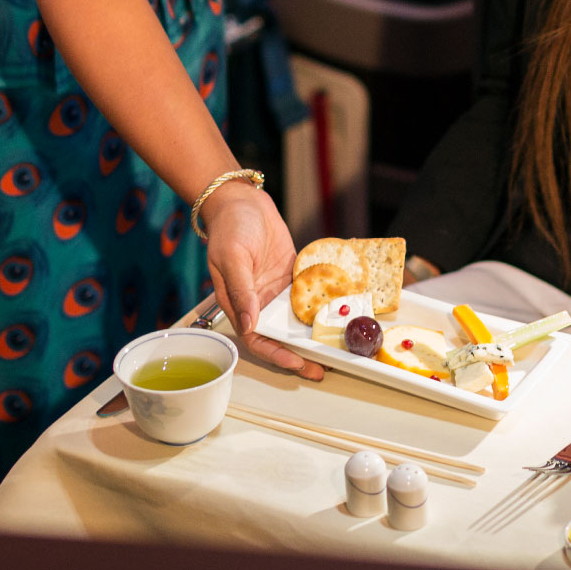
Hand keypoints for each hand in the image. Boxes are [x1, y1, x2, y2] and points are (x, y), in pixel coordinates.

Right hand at [201, 181, 323, 380]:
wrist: (242, 201)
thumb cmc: (229, 228)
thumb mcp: (231, 257)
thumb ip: (242, 291)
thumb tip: (249, 324)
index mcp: (240, 304)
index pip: (258, 339)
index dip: (277, 354)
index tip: (296, 362)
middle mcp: (260, 303)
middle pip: (282, 336)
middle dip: (301, 353)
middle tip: (324, 368)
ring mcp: (278, 292)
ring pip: (297, 320)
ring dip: (314, 334)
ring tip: (336, 348)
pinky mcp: (293, 278)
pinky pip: (309, 295)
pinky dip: (323, 305)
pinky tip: (341, 314)